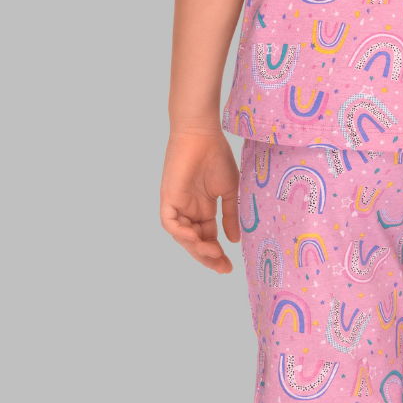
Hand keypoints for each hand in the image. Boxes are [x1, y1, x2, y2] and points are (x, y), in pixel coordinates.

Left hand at [160, 129, 241, 272]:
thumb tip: (234, 241)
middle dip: (207, 257)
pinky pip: (169, 223)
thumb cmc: (216, 156)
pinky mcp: (168, 198)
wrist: (202, 134)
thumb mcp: (229, 191)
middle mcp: (189, 210)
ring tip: (213, 253)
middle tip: (222, 268)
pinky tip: (194, 239)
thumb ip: (230, 216)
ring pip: (182, 237)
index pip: (207, 238)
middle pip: (195, 242)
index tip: (229, 266)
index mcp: (203, 209)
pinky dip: (180, 233)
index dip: (217, 253)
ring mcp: (178, 205)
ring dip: (196, 248)